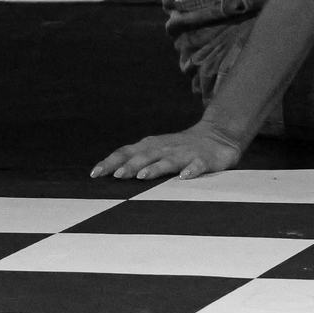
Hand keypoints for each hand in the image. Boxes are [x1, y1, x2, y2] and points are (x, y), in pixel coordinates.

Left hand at [91, 121, 243, 181]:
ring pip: (169, 161)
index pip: (127, 152)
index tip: (95, 174)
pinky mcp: (204, 160)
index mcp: (152, 146)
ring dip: (156, 168)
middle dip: (131, 166)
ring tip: (143, 176)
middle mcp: (166, 148)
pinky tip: (185, 177)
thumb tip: (108, 174)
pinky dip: (191, 170)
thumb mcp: (156, 150)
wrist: (218, 134)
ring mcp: (185, 154)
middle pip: (146, 156)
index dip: (111, 162)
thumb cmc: (179, 148)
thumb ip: (135, 160)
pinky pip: (198, 165)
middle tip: (117, 176)